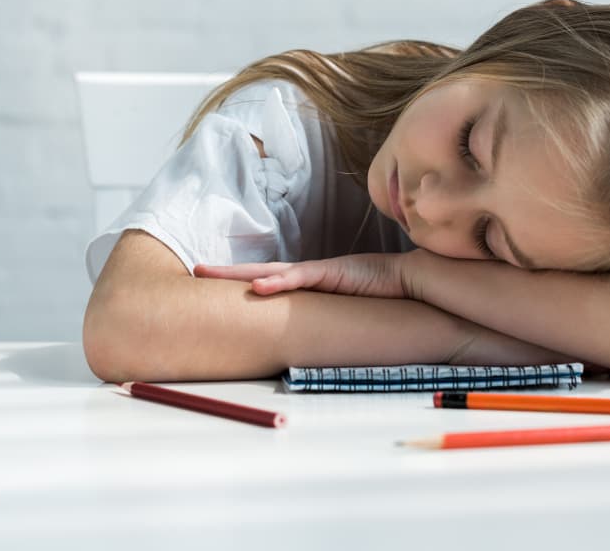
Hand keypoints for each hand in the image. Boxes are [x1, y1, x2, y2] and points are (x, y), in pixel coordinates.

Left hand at [193, 251, 426, 298]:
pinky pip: (301, 278)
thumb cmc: (384, 297)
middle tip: (195, 270)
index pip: (269, 281)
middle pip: (260, 272)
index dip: (241, 281)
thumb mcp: (346, 310)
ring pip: (271, 272)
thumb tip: (307, 338)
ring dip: (239, 274)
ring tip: (209, 274)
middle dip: (226, 272)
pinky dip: (278, 283)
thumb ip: (326, 319)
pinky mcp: (334, 272)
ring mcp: (320, 271)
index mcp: (310, 284)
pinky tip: (256, 288)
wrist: (414, 281)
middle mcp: (310, 274)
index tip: (214, 284)